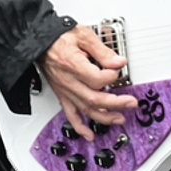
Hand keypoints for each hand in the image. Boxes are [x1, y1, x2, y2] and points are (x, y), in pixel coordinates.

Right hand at [39, 26, 137, 141]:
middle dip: (116, 103)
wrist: (39, 42)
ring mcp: (65, 90)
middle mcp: (68, 81)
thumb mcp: (83, 35)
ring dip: (104, 117)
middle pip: (95, 98)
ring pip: (86, 109)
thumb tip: (118, 62)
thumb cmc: (59, 37)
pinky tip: (89, 134)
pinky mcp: (62, 95)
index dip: (112, 76)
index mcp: (73, 65)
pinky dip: (80, 127)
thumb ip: (102, 51)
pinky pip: (70, 115)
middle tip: (131, 102)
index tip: (117, 69)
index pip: (98, 79)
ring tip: (119, 119)